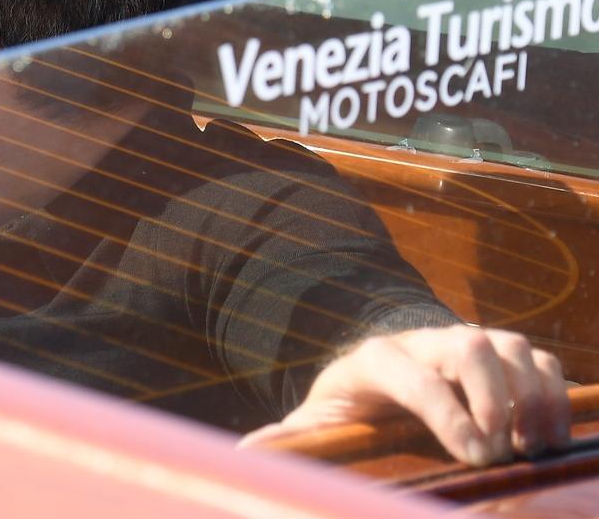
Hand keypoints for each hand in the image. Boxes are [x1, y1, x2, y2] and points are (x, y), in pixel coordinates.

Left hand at [239, 325, 569, 465]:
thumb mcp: (314, 423)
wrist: (374, 375)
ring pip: (509, 345)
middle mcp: (422, 343)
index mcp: (373, 360)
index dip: (444, 408)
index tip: (473, 453)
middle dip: (493, 395)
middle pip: (466, 345)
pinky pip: (537, 358)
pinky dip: (552, 391)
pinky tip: (549, 435)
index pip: (409, 373)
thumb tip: (246, 454)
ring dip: (532, 394)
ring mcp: (462, 343)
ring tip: (534, 446)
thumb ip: (288, 439)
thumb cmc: (346, 408)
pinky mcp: (497, 355)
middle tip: (504, 449)